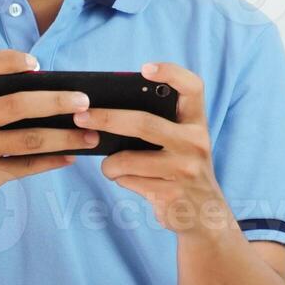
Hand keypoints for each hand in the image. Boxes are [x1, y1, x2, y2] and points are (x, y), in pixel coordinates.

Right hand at [0, 50, 100, 217]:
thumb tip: (39, 87)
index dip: (10, 60)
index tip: (36, 64)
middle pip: (17, 104)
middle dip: (56, 102)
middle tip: (84, 101)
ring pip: (29, 140)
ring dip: (64, 137)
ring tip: (90, 135)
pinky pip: (26, 166)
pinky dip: (51, 162)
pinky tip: (70, 156)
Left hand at [74, 62, 232, 237]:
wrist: (203, 215)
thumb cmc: (179, 168)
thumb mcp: (179, 142)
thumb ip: (157, 124)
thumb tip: (104, 110)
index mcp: (196, 122)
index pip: (193, 86)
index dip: (171, 72)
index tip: (144, 69)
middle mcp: (196, 142)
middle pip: (144, 123)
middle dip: (107, 119)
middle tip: (80, 117)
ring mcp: (185, 169)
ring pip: (128, 159)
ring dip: (109, 164)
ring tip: (110, 166)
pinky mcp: (172, 193)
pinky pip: (128, 180)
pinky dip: (119, 179)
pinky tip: (126, 180)